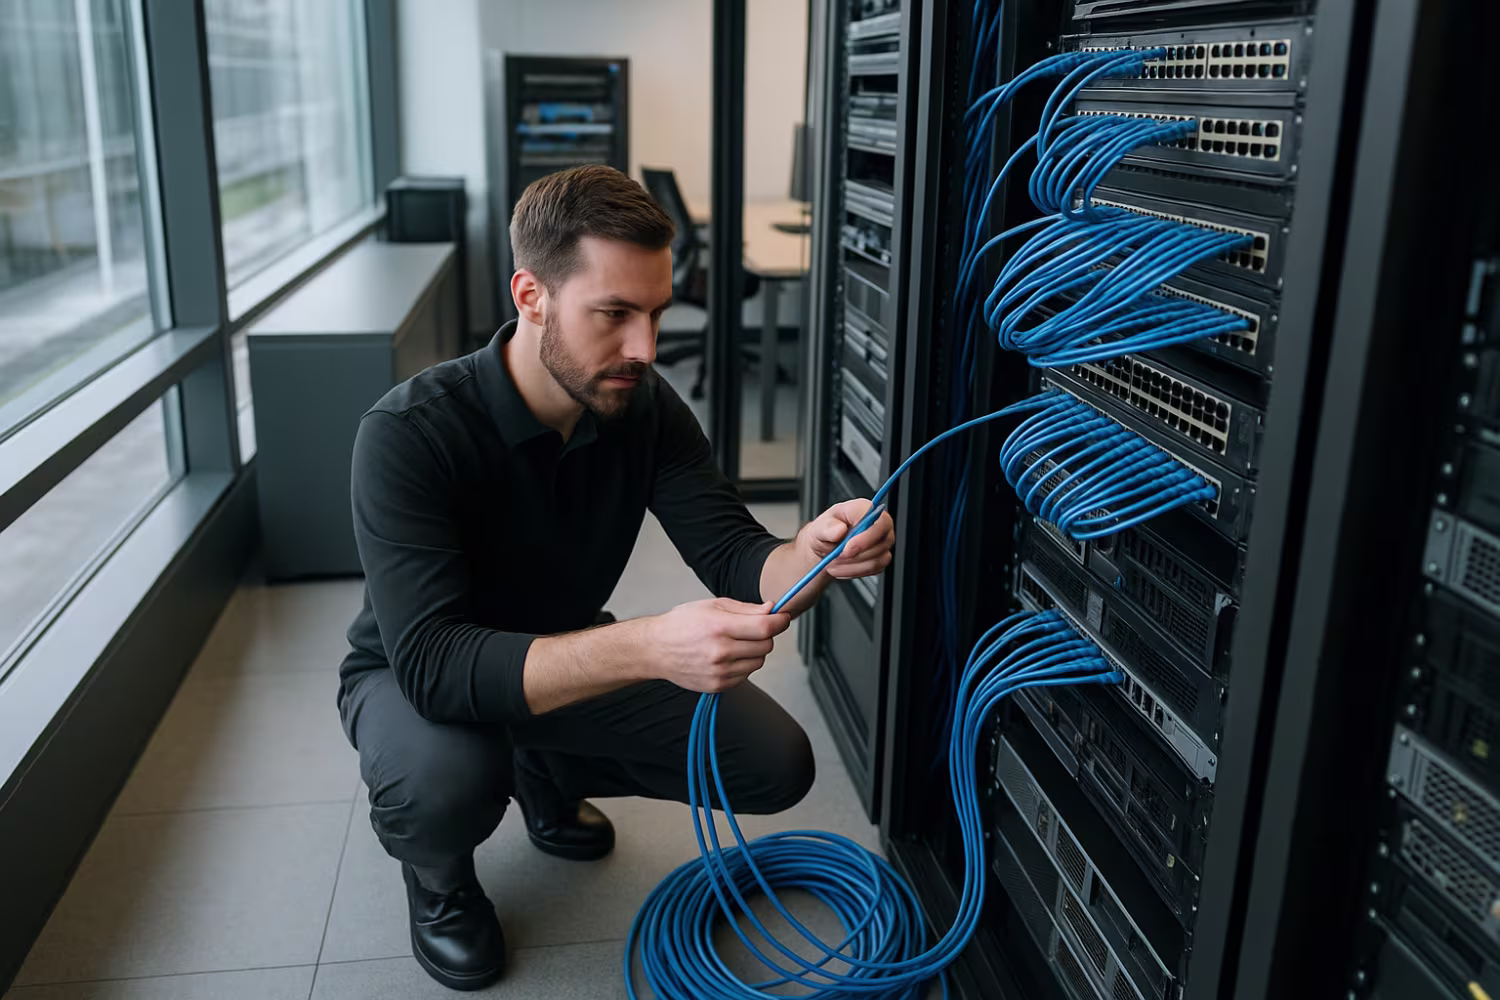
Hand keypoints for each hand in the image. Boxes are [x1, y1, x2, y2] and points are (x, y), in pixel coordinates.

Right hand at [644, 598, 791, 692]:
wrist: (656, 649)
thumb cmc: (681, 624)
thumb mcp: (712, 605)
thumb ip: (745, 609)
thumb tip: (771, 610)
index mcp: (719, 627)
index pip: (765, 627)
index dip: (780, 621)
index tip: (783, 617)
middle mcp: (720, 651)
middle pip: (766, 646)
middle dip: (765, 635)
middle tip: (752, 629)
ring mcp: (719, 672)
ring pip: (759, 662)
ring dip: (754, 652)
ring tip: (735, 643)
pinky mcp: (718, 686)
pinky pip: (746, 675)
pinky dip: (743, 665)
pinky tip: (727, 657)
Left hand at [799, 499, 895, 580]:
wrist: (825, 546)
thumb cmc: (826, 531)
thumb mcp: (819, 528)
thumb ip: (827, 528)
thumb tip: (840, 529)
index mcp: (866, 509)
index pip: (880, 522)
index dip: (865, 538)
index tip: (846, 549)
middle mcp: (879, 525)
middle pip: (881, 544)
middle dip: (855, 556)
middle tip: (836, 558)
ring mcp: (883, 542)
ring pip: (877, 561)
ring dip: (852, 566)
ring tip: (835, 563)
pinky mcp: (881, 558)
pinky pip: (873, 570)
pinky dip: (854, 572)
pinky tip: (842, 567)